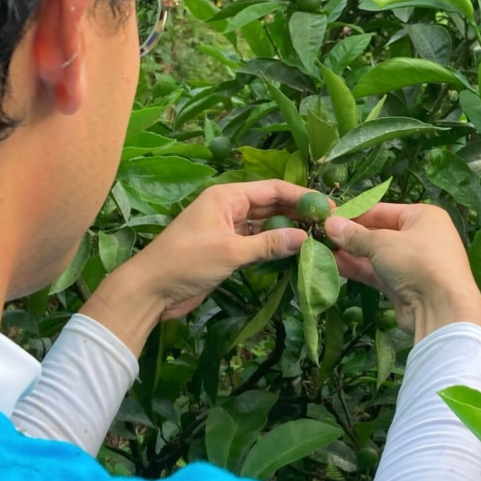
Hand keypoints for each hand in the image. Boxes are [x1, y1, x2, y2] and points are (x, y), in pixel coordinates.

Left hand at [82, 180, 308, 355]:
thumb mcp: (230, 252)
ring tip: (319, 237)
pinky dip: (275, 246)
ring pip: (267, 224)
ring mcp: (229, 229)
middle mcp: (230, 207)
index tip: (328, 206)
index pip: (272, 189)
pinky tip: (296, 251)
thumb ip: (269, 244)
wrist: (151, 290)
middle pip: (272, 205)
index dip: (301, 196)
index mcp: (227, 196)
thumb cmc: (185, 262)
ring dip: (289, 230)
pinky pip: (258, 242)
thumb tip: (306, 238)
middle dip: (299, 212)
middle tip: (329, 224)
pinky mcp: (228, 250)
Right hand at [324, 204, 480, 342]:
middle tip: (320, 235)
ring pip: (376, 255)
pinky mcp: (404, 286)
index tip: (327, 217)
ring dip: (350, 254)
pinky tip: (333, 266)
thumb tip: (330, 224)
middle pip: (378, 233)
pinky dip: (358, 269)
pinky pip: (377, 273)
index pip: (381, 210)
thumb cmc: (417, 262)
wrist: (442, 309)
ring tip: (320, 251)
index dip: (354, 213)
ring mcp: (412, 263)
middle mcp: (420, 236)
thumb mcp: (381, 243)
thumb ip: (354, 235)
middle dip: (350, 236)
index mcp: (422, 216)